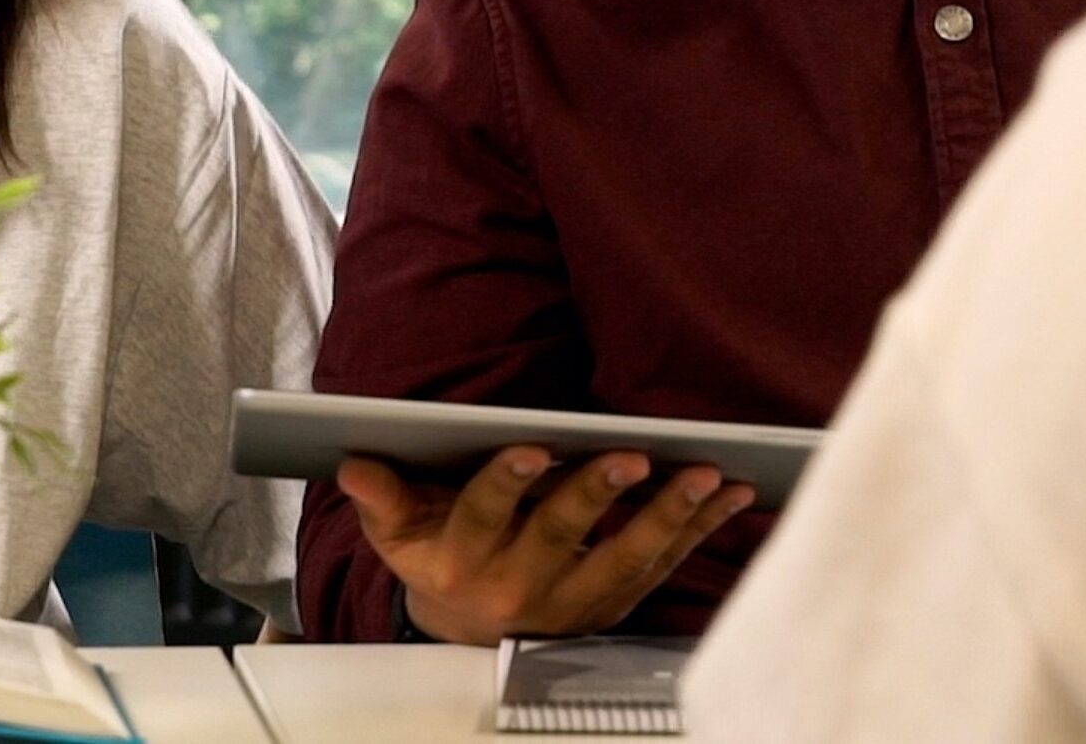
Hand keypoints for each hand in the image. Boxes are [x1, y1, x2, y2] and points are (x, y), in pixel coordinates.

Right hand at [338, 445, 755, 645]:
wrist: (469, 636)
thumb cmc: (437, 558)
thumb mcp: (397, 534)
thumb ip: (383, 498)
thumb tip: (354, 464)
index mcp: (462, 563)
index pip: (483, 516)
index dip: (508, 484)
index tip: (534, 448)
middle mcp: (520, 589)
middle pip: (563, 538)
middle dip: (599, 496)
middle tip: (634, 457)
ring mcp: (574, 603)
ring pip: (627, 560)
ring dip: (672, 517)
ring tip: (707, 475)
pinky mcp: (616, 605)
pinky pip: (663, 567)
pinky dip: (700, 530)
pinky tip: (730, 494)